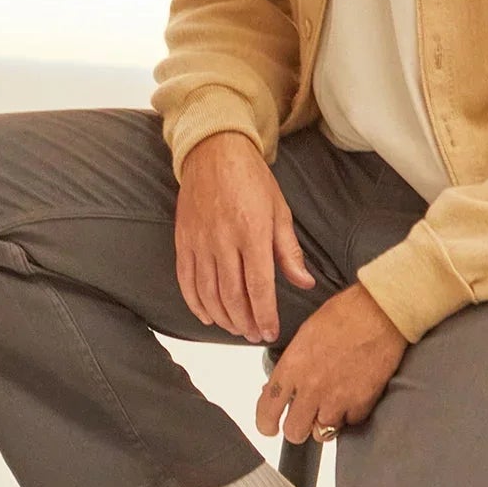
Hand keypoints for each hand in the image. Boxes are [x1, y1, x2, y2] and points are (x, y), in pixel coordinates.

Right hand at [175, 131, 314, 341]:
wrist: (214, 151)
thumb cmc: (252, 180)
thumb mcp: (280, 212)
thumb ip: (289, 252)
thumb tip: (304, 282)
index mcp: (252, 233)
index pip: (258, 287)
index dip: (264, 315)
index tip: (270, 333)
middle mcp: (224, 241)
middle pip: (232, 296)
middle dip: (245, 322)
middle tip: (255, 335)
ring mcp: (199, 241)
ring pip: (208, 292)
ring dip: (223, 317)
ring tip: (237, 328)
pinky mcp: (182, 239)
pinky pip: (186, 279)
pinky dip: (195, 302)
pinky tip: (207, 316)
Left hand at [255, 283, 407, 445]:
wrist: (380, 313)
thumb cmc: (344, 315)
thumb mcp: (305, 336)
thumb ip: (291, 367)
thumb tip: (281, 388)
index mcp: (292, 368)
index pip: (267, 410)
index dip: (266, 423)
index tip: (270, 426)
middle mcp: (311, 388)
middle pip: (294, 432)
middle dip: (297, 428)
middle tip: (303, 418)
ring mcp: (337, 399)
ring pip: (322, 433)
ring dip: (324, 423)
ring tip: (331, 405)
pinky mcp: (362, 404)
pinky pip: (349, 423)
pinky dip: (350, 415)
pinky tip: (352, 396)